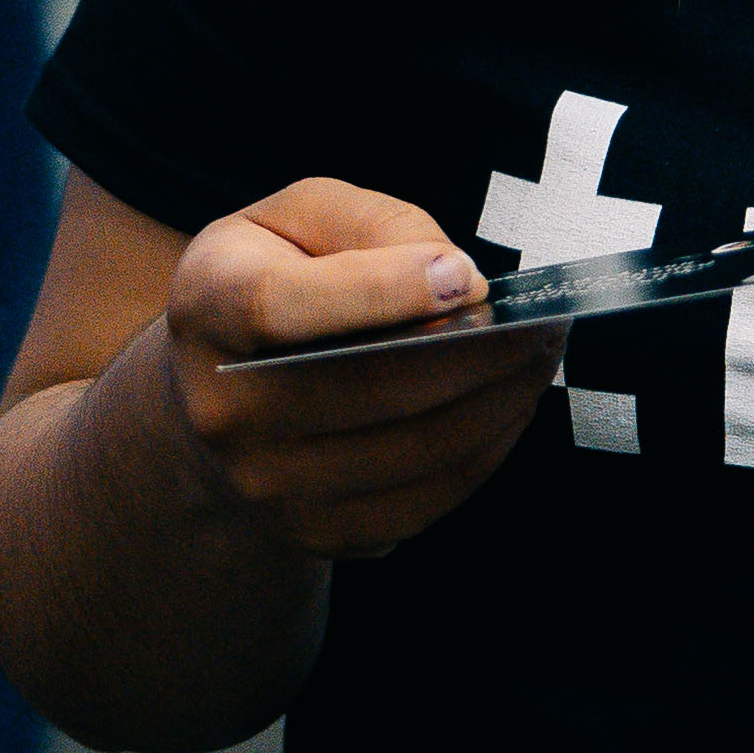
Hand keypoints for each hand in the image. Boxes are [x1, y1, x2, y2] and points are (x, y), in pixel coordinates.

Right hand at [142, 183, 564, 557]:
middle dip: (480, 352)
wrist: (213, 400)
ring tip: (541, 358)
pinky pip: (425, 502)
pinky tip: (510, 408)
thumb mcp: (299, 218)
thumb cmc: (274, 283)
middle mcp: (223, 409)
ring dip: (500, 403)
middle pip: (369, 388)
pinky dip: (486, 454)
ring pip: (415, 451)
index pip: (281, 306)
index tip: (465, 277)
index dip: (379, 291)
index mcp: (207, 306)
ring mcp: (266, 486)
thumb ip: (373, 224)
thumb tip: (457, 278)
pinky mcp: (314, 533)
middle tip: (545, 321)